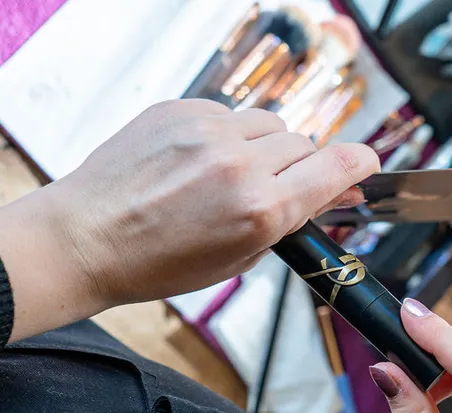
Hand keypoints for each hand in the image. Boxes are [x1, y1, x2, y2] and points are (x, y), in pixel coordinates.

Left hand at [0, 99, 377, 339]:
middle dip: (301, 167)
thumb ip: (289, 220)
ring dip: (266, 147)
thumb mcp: (237, 259)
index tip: (366, 164)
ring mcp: (208, 130)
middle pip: (305, 144)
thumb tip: (331, 190)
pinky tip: (199, 162)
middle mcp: (240, 164)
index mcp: (260, 211)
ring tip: (230, 175)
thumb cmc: (156, 263)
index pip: (337, 167)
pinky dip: (226, 136)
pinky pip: (229, 114)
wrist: (84, 238)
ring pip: (270, 124)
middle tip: (277, 188)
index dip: (359, 165)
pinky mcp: (179, 109)